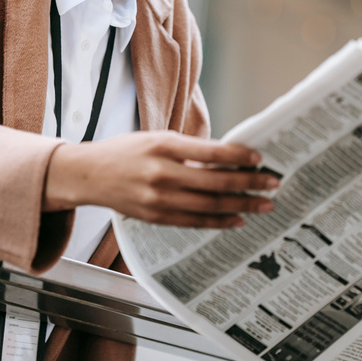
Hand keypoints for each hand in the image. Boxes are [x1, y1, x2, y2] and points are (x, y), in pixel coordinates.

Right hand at [43, 132, 278, 228]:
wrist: (88, 174)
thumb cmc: (126, 151)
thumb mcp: (157, 138)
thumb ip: (189, 149)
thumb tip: (229, 158)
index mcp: (164, 146)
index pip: (211, 152)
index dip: (238, 156)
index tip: (260, 158)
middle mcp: (162, 173)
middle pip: (215, 181)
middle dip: (249, 183)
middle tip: (273, 183)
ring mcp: (158, 198)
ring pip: (209, 205)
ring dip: (241, 205)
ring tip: (264, 204)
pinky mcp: (155, 217)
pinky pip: (194, 222)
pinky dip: (218, 222)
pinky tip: (237, 219)